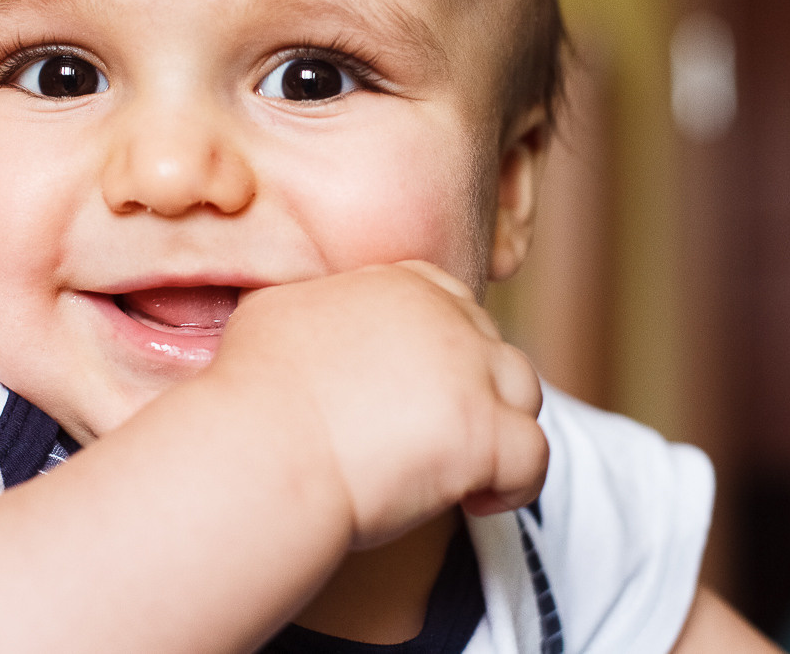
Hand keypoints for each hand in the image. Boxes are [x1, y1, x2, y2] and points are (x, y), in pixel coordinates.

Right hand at [203, 261, 547, 548]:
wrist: (265, 446)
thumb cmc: (254, 391)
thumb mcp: (275, 312)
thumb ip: (312, 304)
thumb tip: (306, 312)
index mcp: (399, 285)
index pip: (447, 300)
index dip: (442, 345)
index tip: (417, 389)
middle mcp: (445, 319)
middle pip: (488, 344)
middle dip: (472, 387)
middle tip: (434, 435)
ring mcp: (471, 374)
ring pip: (523, 390)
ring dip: (502, 424)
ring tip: (467, 467)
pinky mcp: (488, 434)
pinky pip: (534, 457)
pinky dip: (516, 483)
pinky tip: (476, 503)